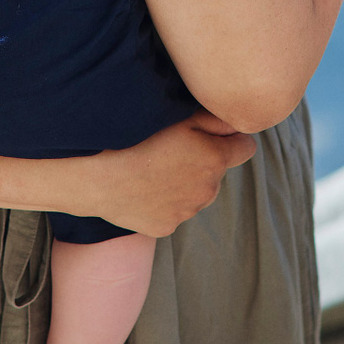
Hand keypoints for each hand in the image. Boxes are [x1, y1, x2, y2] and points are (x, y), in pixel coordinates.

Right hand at [70, 111, 255, 236]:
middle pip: (217, 174)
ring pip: (195, 195)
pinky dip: (163, 202)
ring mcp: (187, 211)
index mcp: (216, 159)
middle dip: (203, 163)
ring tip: (153, 169)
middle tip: (172, 150)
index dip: (230, 139)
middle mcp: (208, 189)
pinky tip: (142, 189)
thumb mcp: (180, 116)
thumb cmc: (137, 136)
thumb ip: (215, 119)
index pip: (245, 148)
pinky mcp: (166, 227)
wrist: (98, 174)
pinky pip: (173, 212)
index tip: (211, 135)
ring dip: (183, 184)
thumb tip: (235, 125)